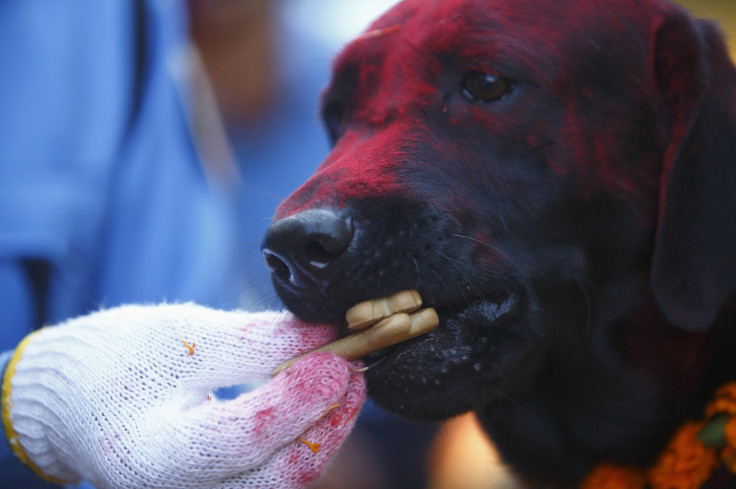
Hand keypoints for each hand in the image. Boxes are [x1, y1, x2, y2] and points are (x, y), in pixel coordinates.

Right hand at [2, 303, 364, 488]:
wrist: (75, 398)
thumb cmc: (116, 360)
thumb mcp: (181, 336)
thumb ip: (256, 341)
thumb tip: (325, 334)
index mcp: (149, 453)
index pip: (241, 438)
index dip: (298, 398)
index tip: (336, 356)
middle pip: (277, 476)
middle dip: (327, 421)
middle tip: (354, 367)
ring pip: (284, 481)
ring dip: (324, 431)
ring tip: (345, 378)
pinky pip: (274, 475)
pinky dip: (305, 438)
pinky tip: (320, 400)